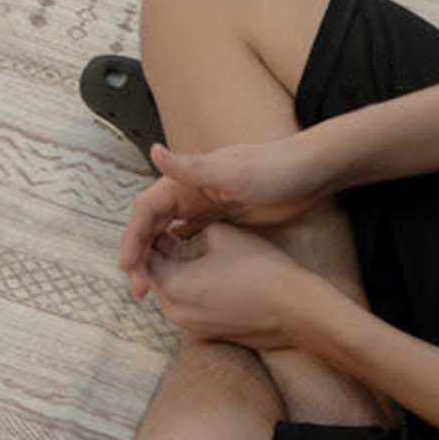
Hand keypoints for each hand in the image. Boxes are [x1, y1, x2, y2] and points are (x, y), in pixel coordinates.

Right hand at [119, 132, 342, 286]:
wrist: (311, 173)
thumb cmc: (273, 170)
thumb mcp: (232, 173)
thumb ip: (191, 168)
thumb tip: (153, 151)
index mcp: (184, 180)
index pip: (146, 210)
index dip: (132, 238)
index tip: (127, 267)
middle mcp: (189, 192)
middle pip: (152, 225)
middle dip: (140, 255)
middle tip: (139, 288)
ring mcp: (204, 206)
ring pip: (167, 234)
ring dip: (155, 258)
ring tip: (151, 287)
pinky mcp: (221, 219)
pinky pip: (189, 238)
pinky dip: (177, 255)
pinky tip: (177, 273)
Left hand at [140, 221, 325, 351]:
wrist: (296, 311)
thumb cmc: (260, 269)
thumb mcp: (221, 234)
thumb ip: (192, 229)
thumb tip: (182, 229)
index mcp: (173, 285)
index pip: (145, 258)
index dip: (151, 236)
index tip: (161, 221)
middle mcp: (175, 312)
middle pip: (155, 278)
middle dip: (159, 256)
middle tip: (169, 233)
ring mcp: (191, 328)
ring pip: (170, 295)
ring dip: (173, 273)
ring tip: (186, 250)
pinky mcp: (208, 335)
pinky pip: (187, 308)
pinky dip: (188, 290)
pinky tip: (205, 272)